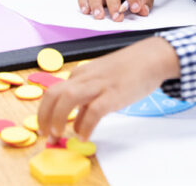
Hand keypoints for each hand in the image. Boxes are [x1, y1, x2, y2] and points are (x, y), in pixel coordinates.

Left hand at [38, 37, 180, 141]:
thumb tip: (78, 122)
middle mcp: (84, 77)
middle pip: (53, 95)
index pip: (53, 93)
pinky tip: (84, 137)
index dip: (45, 113)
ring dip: (58, 119)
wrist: (151, 58)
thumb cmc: (127, 71)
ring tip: (58, 136)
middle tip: (46, 135)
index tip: (45, 129)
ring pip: (67, 99)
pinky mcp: (113, 94)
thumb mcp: (101, 82)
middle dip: (44, 117)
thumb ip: (88, 100)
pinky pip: (93, 112)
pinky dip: (85, 126)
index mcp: (79, 74)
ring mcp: (98, 85)